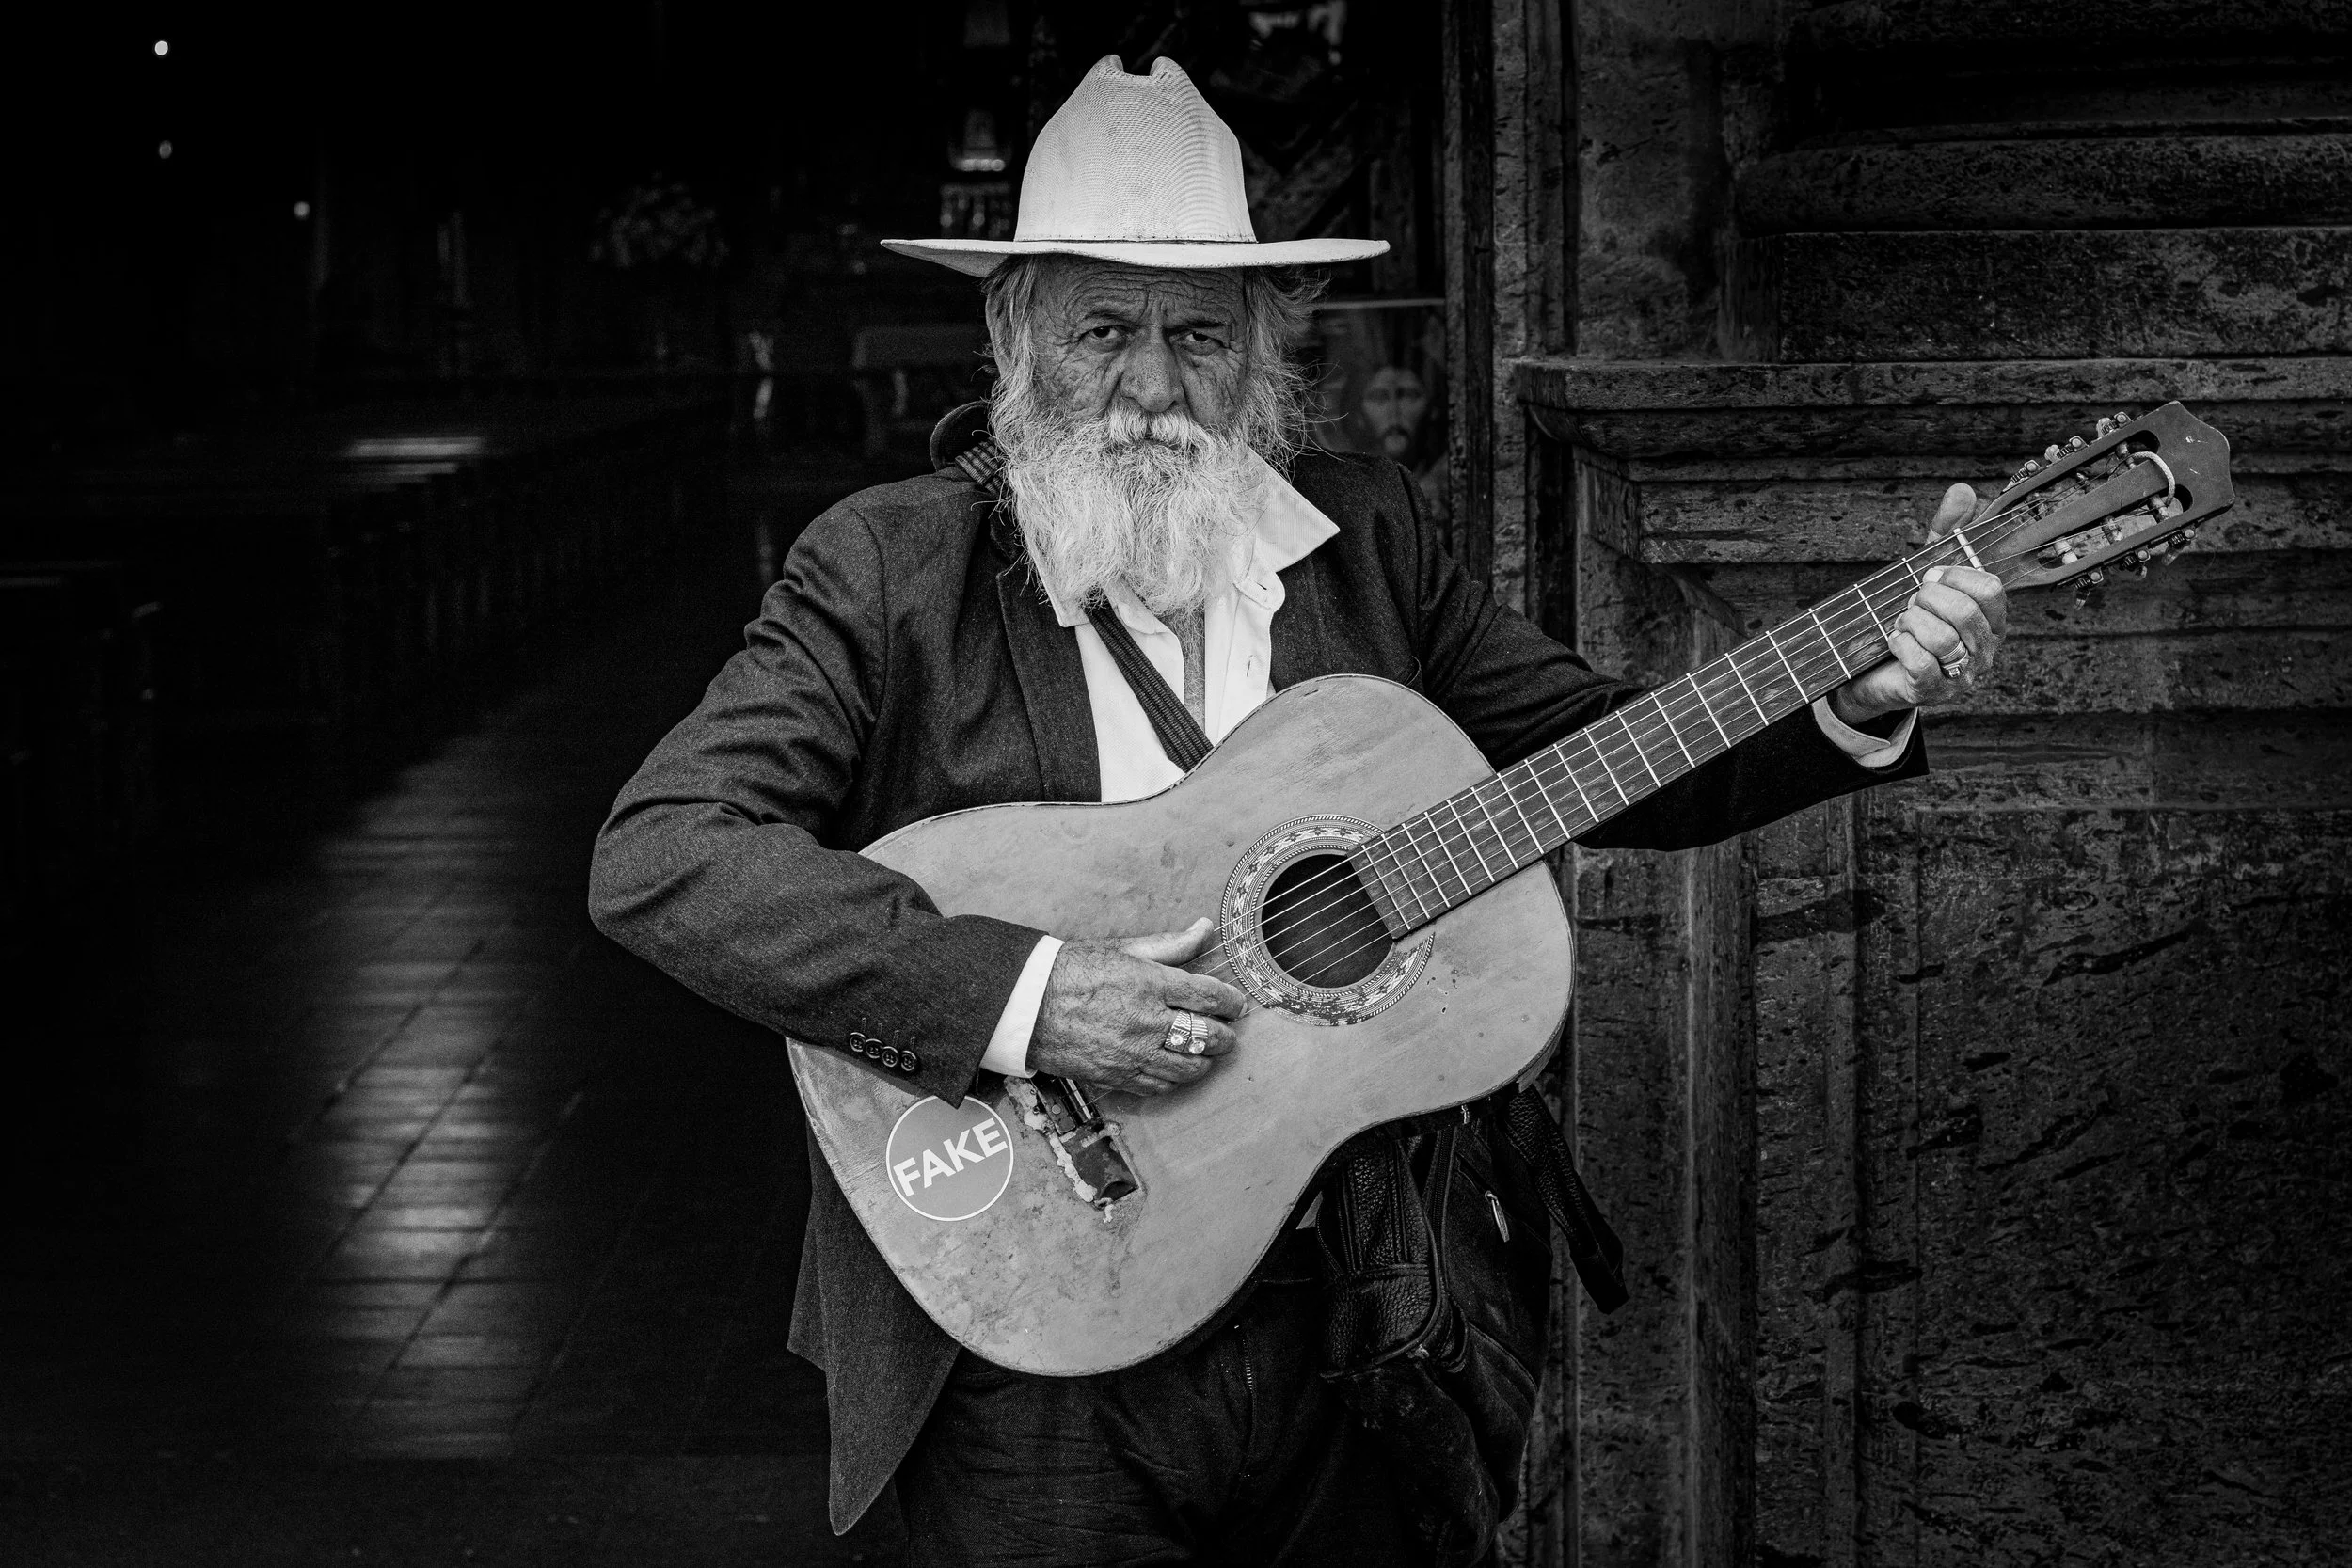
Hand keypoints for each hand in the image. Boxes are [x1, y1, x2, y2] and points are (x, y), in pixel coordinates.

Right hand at [1028, 918, 1244, 1096]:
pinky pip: (1161, 1086)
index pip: (1209, 997)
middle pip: (1207, 1036)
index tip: (1237, 1004)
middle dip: (1225, 1035)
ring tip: (1207, 1053)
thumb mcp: (1123, 949)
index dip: (1231, 1003)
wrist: (1025, 1005)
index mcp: (1149, 983)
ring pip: (1189, 1068)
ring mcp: (1132, 1053)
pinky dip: (1176, 1079)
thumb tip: (1205, 928)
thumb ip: (1170, 944)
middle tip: (1226, 1031)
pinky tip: (1177, 1068)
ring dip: (1206, 1061)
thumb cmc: (1072, 970)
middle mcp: (1145, 1021)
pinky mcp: (1117, 1076)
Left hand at [1829, 482, 2010, 725]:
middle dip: (1928, 598)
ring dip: (1912, 621)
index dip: (1956, 575)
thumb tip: (1964, 489)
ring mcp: (1962, 675)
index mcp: (1992, 619)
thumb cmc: (1909, 617)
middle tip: (1909, 600)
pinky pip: (1922, 663)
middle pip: (1966, 613)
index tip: (1929, 574)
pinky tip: (1892, 640)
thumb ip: (1947, 533)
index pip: (1991, 589)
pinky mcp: (1931, 692)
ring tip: (1900, 621)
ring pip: (1944, 639)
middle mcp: (1985, 649)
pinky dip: (1900, 645)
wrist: (1870, 669)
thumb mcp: (1926, 571)